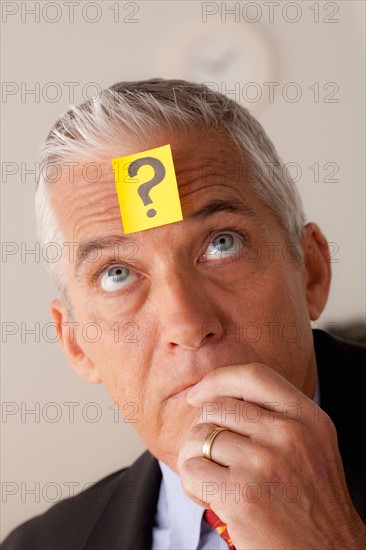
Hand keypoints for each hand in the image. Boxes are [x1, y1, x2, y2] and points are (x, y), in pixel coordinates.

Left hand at [177, 363, 365, 548]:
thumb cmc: (311, 501)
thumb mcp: (309, 445)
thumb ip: (275, 415)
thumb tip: (215, 394)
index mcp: (306, 418)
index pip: (252, 375)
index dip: (217, 379)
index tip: (198, 394)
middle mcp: (288, 434)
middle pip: (217, 407)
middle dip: (206, 431)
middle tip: (217, 459)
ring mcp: (264, 462)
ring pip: (199, 436)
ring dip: (197, 459)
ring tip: (217, 481)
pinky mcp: (241, 494)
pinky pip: (191, 468)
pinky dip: (193, 485)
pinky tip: (213, 499)